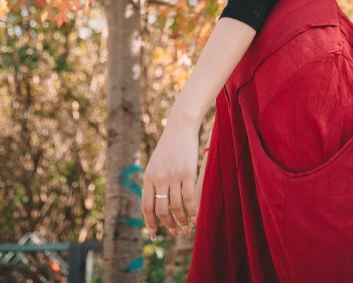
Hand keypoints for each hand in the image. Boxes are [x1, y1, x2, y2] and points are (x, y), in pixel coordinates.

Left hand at [142, 109, 200, 238]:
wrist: (180, 128)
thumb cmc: (169, 147)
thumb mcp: (156, 164)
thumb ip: (154, 183)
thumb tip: (157, 207)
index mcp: (148, 177)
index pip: (147, 207)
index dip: (151, 224)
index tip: (155, 235)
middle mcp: (159, 178)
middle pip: (162, 210)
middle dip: (168, 225)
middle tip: (175, 233)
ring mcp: (174, 176)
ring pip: (177, 207)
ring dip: (183, 221)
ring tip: (187, 228)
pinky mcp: (188, 173)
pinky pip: (190, 198)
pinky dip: (193, 211)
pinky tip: (196, 218)